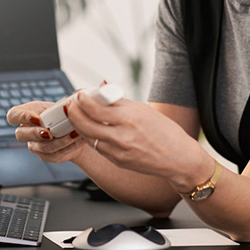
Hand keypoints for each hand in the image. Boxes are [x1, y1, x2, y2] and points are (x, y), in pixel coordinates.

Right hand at [6, 101, 88, 163]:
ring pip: (42, 147)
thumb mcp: (57, 106)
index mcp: (24, 114)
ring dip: (60, 141)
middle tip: (49, 133)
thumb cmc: (60, 114)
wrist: (72, 130)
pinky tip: (78, 139)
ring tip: (74, 134)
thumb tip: (66, 109)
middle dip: (35, 134)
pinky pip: (55, 155)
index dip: (22, 117)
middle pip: (21, 135)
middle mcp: (25, 132)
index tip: (36, 118)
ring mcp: (34, 145)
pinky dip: (69, 147)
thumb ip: (57, 109)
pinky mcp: (46, 156)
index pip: (13, 115)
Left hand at [64, 94, 205, 189]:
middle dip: (74, 113)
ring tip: (76, 116)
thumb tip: (102, 87)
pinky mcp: (118, 162)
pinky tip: (88, 129)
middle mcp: (123, 136)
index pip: (97, 108)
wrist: (178, 158)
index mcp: (130, 118)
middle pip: (87, 124)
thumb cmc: (165, 131)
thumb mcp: (144, 110)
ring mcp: (119, 151)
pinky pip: (97, 147)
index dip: (83, 101)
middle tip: (70, 105)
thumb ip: (119, 101)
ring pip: (89, 137)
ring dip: (79, 126)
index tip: (79, 95)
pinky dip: (90, 137)